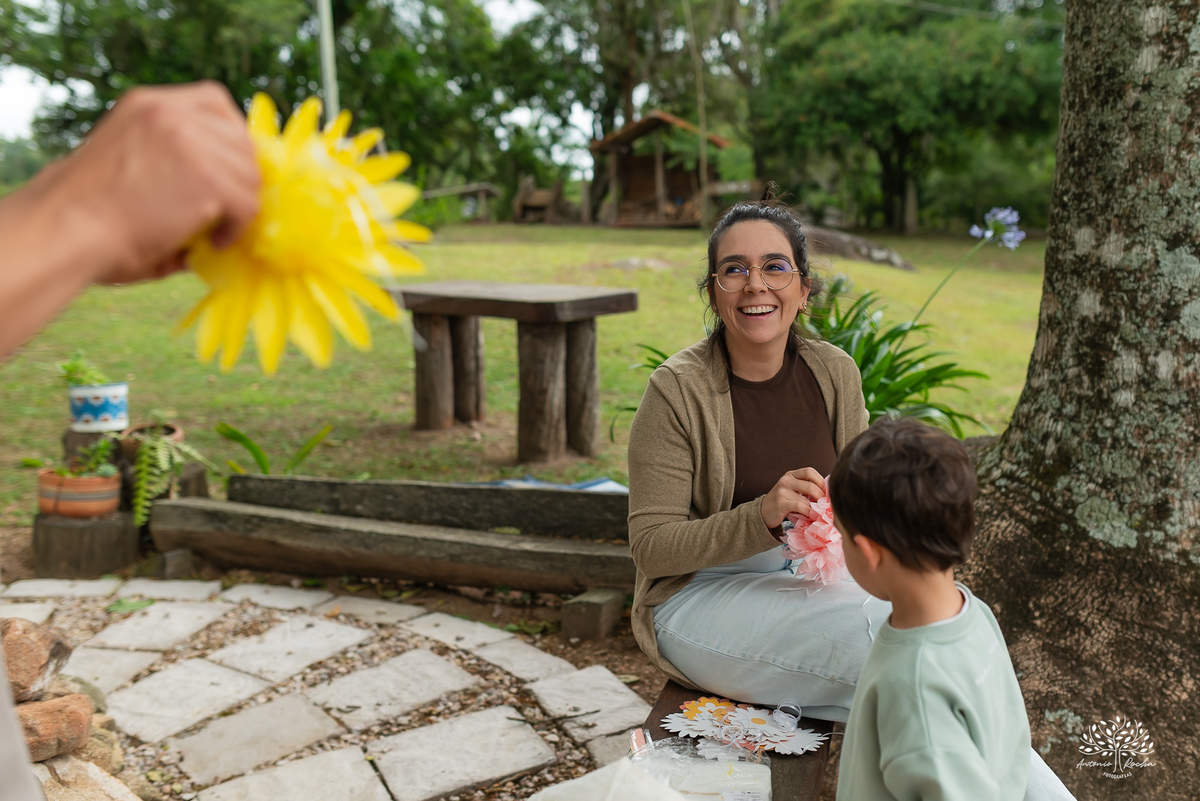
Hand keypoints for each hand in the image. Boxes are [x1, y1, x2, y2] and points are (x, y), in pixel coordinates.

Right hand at [50, 81, 261, 284]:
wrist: (65, 230)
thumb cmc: (90, 211)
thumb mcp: (131, 157)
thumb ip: (176, 156)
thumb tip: (230, 182)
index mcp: (150, 104)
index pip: (216, 102)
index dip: (231, 139)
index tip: (226, 170)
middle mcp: (171, 112)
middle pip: (241, 141)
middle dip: (239, 178)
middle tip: (224, 210)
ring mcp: (191, 142)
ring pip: (250, 175)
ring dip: (239, 207)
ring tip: (214, 230)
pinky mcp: (208, 179)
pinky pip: (248, 204)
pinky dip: (237, 229)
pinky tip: (213, 243)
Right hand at [760, 467, 826, 529]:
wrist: (763, 512)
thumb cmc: (783, 502)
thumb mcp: (793, 490)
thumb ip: (806, 488)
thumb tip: (828, 492)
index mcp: (791, 475)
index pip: (810, 471)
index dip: (821, 481)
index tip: (826, 492)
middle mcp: (786, 480)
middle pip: (811, 485)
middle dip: (821, 497)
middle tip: (825, 505)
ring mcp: (782, 491)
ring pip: (807, 499)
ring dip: (815, 508)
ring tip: (818, 513)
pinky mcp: (781, 503)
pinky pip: (801, 507)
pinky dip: (809, 512)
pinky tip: (810, 516)